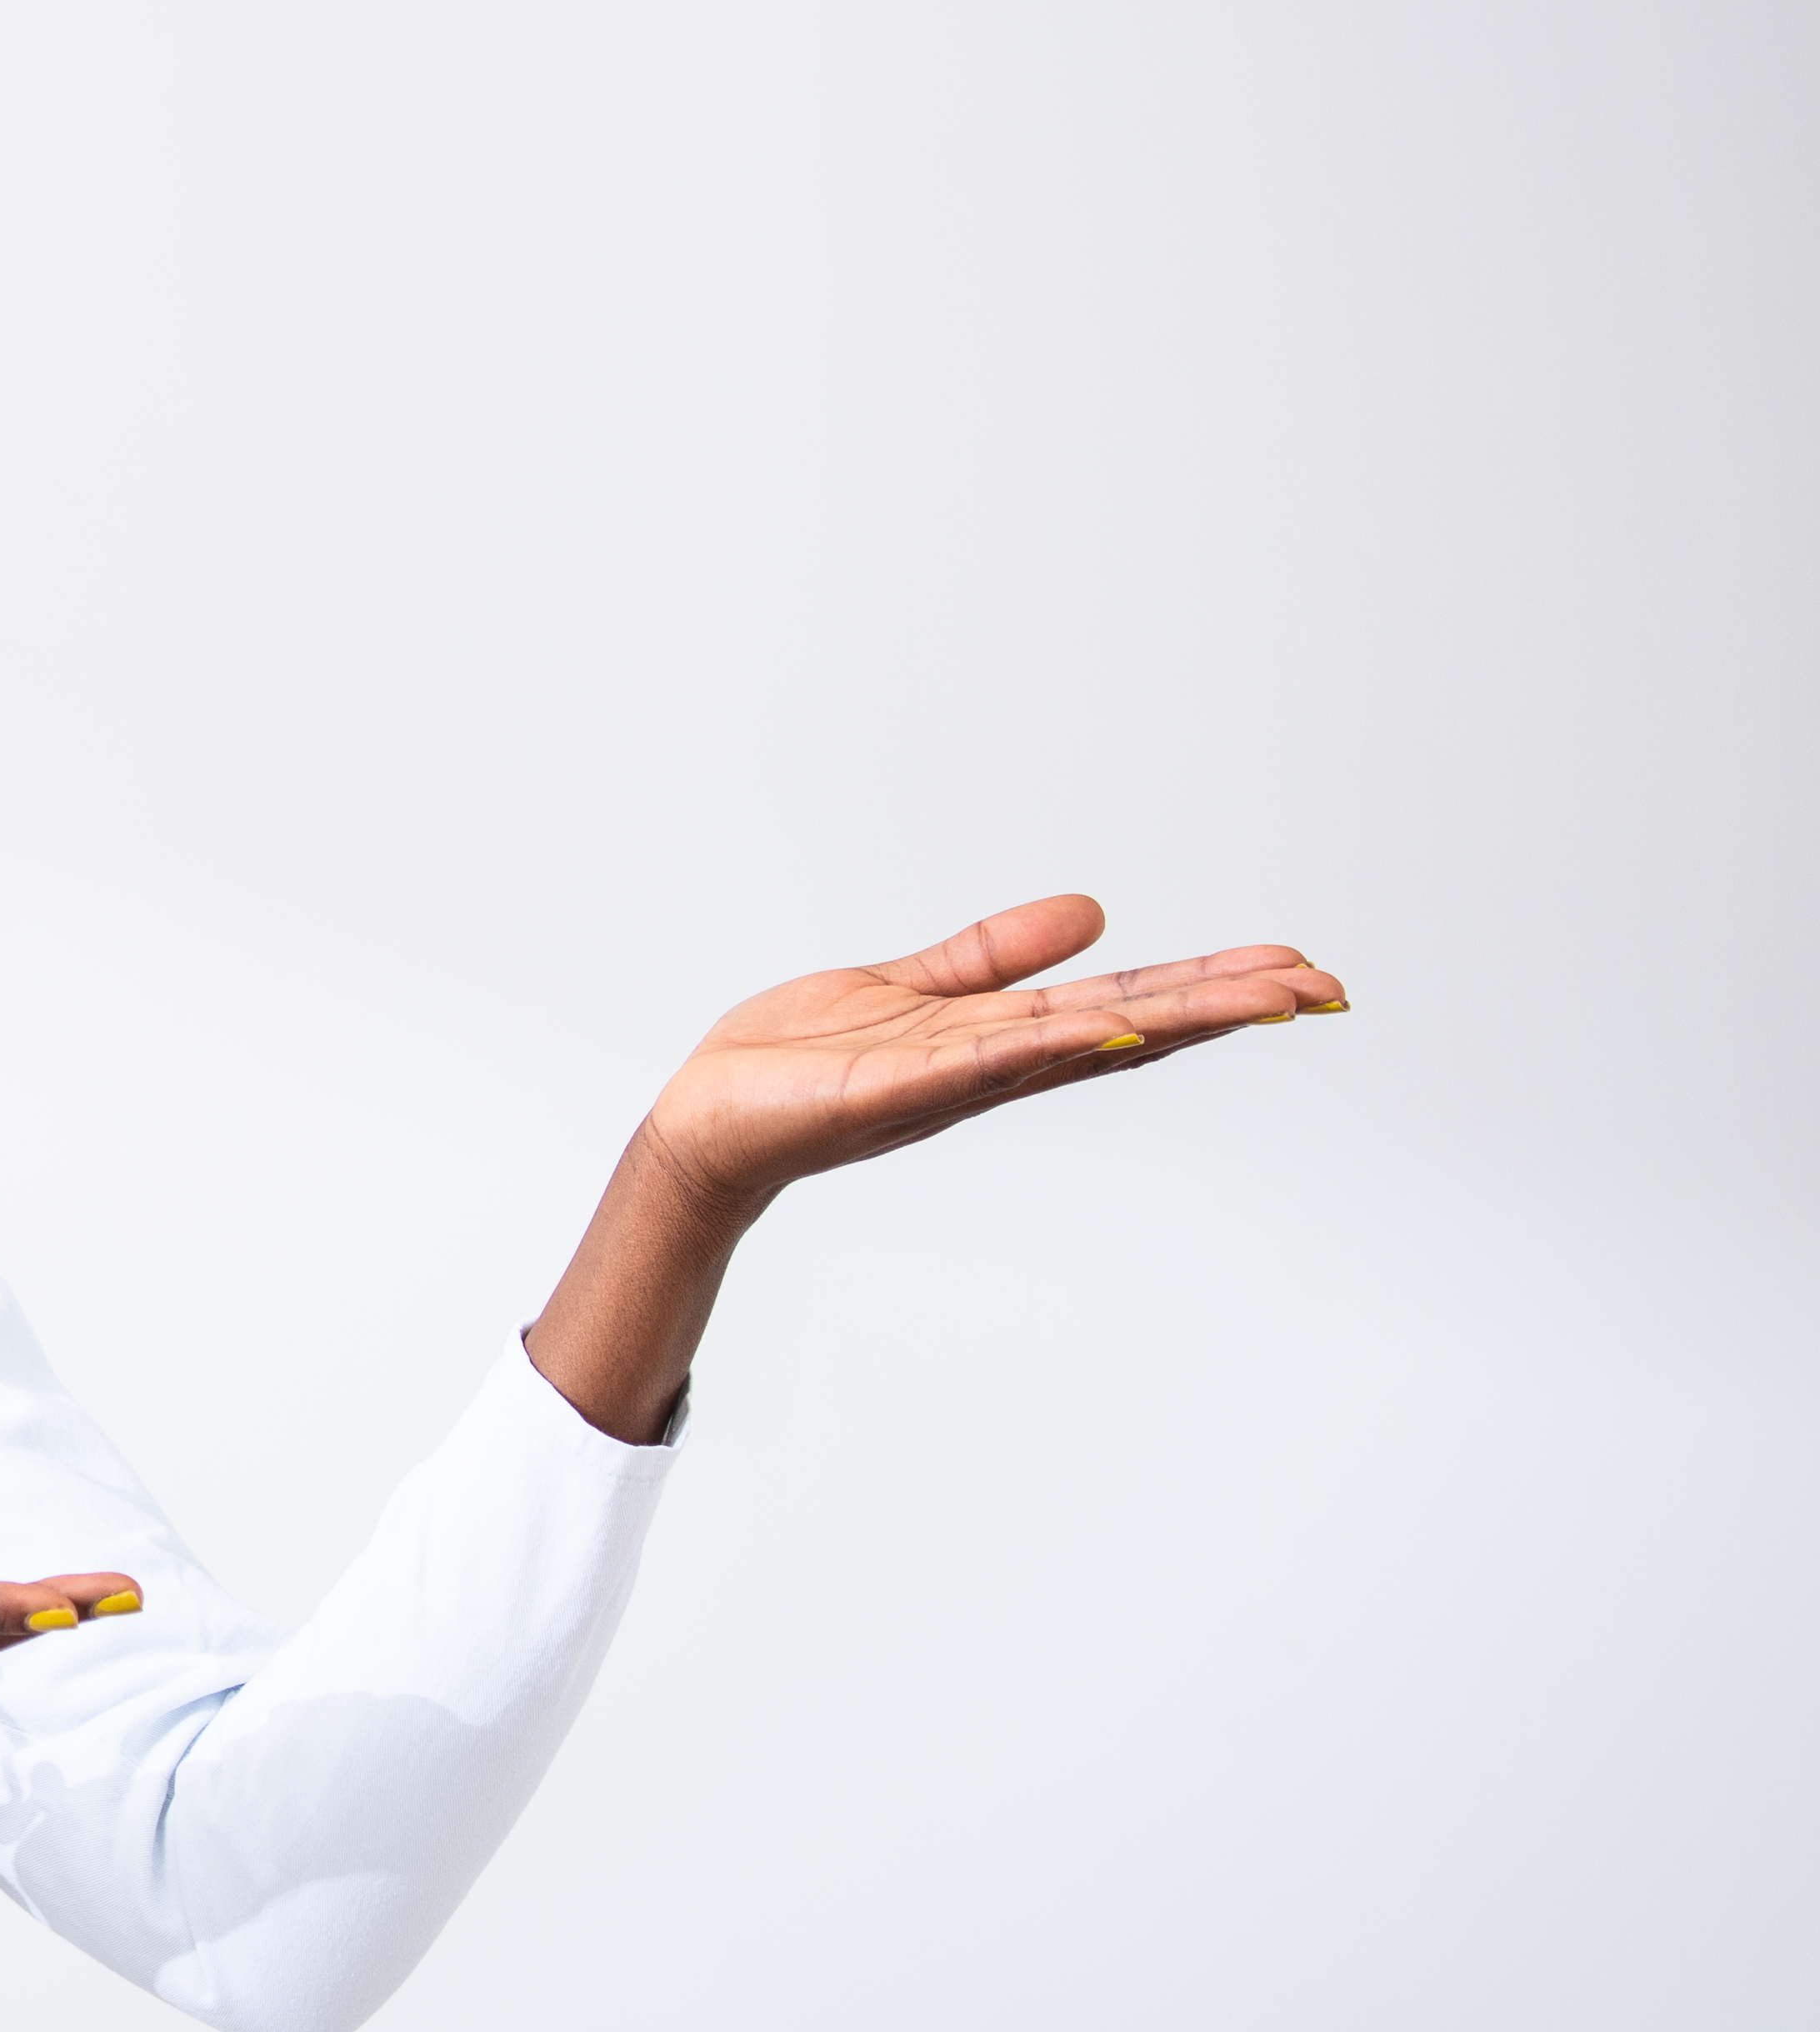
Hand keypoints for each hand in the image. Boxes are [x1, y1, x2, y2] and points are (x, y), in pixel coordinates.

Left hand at [525, 893, 1345, 1443]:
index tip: (1297, 972)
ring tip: (1263, 998)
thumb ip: (993, 956)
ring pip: (1081, 1042)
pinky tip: (1108, 1022)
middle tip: (1325, 986)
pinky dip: (1041, 1042)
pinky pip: (981, 1059)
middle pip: (1131, 1028)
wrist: (706, 1119)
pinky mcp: (892, 1086)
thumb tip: (1094, 912)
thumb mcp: (911, 987)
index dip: (1210, 990)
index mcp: (1001, 1039)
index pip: (1128, 1008)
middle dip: (1227, 1006)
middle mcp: (993, 1065)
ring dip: (1172, 1018)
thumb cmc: (796, 1062)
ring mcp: (950, 1079)